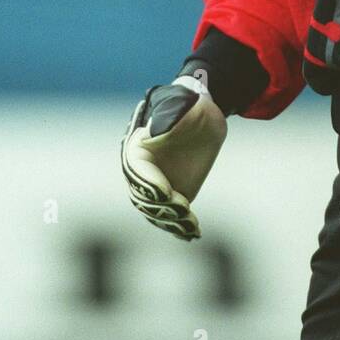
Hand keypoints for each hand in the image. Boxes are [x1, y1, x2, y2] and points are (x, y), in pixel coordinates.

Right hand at [121, 72, 226, 241]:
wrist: (203, 115)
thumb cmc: (188, 105)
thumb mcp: (182, 105)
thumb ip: (168, 115)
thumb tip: (155, 130)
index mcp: (136, 149)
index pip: (137, 172)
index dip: (149, 184)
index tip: (167, 193)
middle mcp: (142, 172)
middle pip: (143, 197)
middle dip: (161, 207)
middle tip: (184, 210)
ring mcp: (156, 186)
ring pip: (156, 212)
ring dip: (171, 221)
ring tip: (190, 226)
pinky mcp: (173, 196)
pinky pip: (171, 216)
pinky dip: (179, 227)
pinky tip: (193, 234)